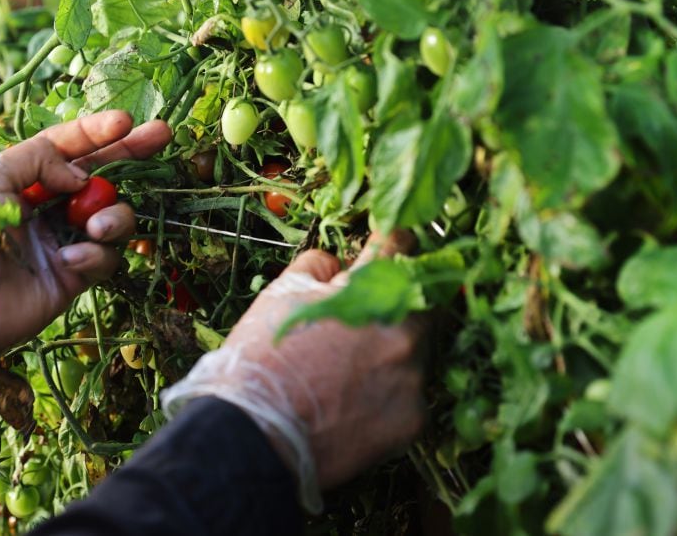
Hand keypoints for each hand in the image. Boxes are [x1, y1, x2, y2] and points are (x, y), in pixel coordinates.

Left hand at [0, 111, 170, 406]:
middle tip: (162, 133)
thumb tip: (82, 176)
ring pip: (114, 216)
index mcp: (25, 179)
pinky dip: (94, 254)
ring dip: (114, 216)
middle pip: (102, 174)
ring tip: (95, 227)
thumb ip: (40, 158)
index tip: (127, 121)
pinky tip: (71, 259)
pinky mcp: (75, 275)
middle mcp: (49, 206)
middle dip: (131, 153)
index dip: (97, 132)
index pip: (68, 148)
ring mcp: (65, 240)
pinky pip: (105, 256)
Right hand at [161, 232, 424, 511]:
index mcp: (370, 290)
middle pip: (421, 301)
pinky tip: (354, 403)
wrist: (254, 434)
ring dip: (393, 350)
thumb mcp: (280, 294)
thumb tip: (339, 266)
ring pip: (418, 351)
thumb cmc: (262, 360)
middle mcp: (402, 329)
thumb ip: (317, 267)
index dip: (396, 242)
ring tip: (350, 369)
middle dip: (399, 302)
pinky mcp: (413, 419)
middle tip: (368, 315)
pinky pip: (410, 395)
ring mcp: (412, 376)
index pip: (400, 247)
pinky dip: (388, 394)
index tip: (394, 243)